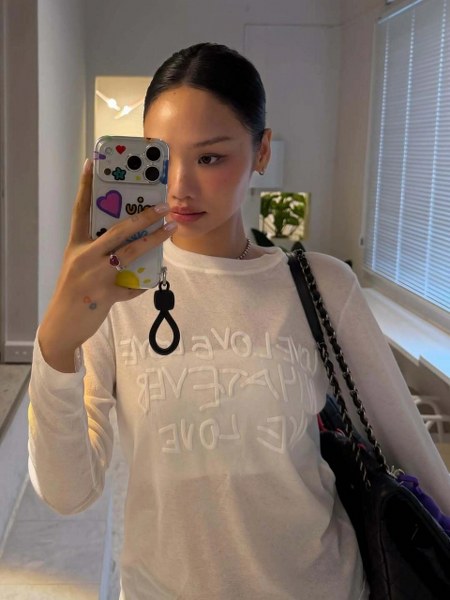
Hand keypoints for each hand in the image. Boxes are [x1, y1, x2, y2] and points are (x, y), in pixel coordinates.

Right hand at [38, 158, 176, 371]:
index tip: (91, 163)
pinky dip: (142, 282)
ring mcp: (95, 276)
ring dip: (154, 239)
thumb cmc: (74, 294)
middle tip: (163, 205)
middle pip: (118, 230)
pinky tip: (150, 278)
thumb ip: (99, 253)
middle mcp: (84, 257)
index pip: (80, 210)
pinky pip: (132, 285)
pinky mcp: (105, 295)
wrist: (61, 327)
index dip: (84, 186)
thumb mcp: (79, 267)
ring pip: (131, 252)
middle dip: (143, 216)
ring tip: (170, 228)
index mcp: (75, 246)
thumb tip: (128, 241)